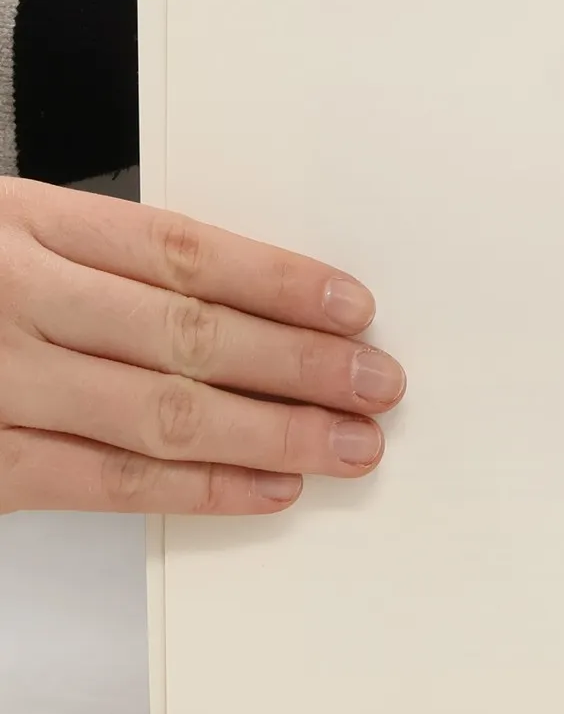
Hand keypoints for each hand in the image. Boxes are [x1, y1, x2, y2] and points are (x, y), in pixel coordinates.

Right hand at [0, 178, 403, 515]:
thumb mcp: (11, 237)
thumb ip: (105, 264)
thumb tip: (254, 302)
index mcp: (29, 225)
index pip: (181, 252)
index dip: (280, 283)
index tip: (354, 309)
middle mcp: (17, 299)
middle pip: (189, 333)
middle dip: (301, 364)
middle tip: (376, 384)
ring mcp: (1, 384)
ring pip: (165, 412)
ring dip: (276, 433)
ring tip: (347, 443)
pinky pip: (109, 480)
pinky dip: (203, 488)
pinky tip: (271, 486)